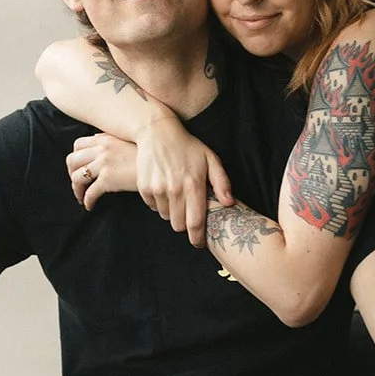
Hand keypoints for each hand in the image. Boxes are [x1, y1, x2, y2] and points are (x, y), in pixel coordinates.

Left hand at [67, 133, 141, 204]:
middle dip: (71, 174)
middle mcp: (101, 149)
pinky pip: (90, 192)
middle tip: (78, 184)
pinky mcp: (108, 179)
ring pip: (77, 177)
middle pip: (72, 160)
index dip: (75, 157)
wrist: (161, 162)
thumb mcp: (128, 139)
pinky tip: (90, 206)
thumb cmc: (148, 152)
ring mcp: (103, 164)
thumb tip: (98, 138)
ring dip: (76, 189)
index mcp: (104, 138)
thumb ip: (111, 138)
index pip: (78, 145)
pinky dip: (87, 200)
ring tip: (81, 197)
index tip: (79, 168)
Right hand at [134, 119, 233, 247]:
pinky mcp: (144, 188)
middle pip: (179, 225)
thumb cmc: (187, 146)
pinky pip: (154, 207)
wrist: (157, 132)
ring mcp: (158, 189)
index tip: (200, 243)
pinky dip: (160, 204)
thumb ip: (222, 182)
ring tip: (177, 198)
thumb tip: (229, 203)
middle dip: (185, 224)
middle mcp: (174, 190)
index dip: (197, 238)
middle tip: (189, 215)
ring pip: (166, 217)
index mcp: (193, 185)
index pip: (195, 223)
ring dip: (172, 213)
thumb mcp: (210, 159)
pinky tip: (165, 190)